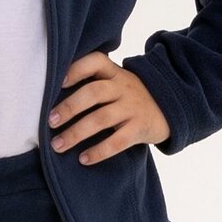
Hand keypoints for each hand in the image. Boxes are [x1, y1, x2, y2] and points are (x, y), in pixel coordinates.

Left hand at [47, 51, 169, 161]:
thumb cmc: (130, 97)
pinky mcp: (140, 128)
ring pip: (102, 119)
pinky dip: (99, 151)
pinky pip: (118, 141)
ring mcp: (133, 108)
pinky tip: (83, 159)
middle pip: (94, 93)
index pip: (95, 62)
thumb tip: (52, 98)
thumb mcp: (117, 83)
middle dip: (69, 107)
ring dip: (76, 133)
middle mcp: (124, 87)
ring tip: (58, 145)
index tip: (58, 82)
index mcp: (114, 73)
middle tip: (50, 122)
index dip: (76, 70)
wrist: (170, 109)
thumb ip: (93, 83)